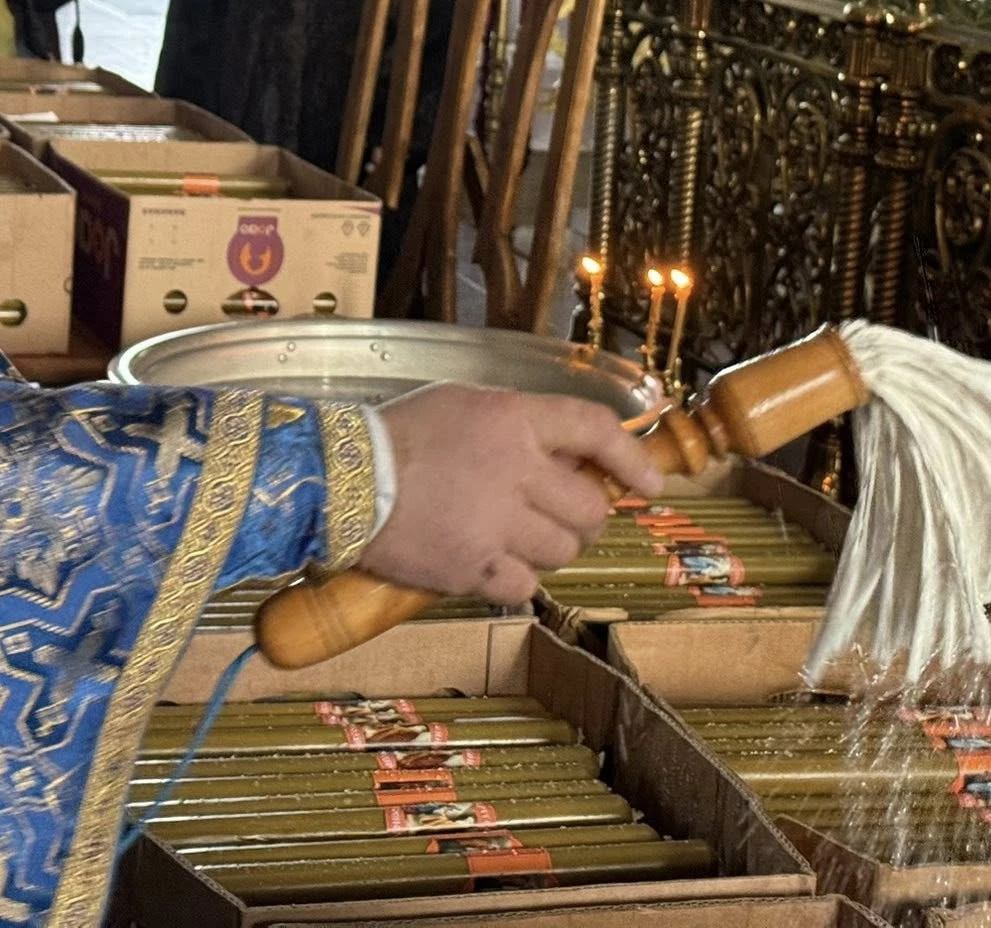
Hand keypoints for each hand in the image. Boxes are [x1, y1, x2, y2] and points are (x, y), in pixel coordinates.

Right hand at [357, 386, 664, 606]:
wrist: (339, 480)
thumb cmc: (400, 434)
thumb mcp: (465, 404)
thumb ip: (521, 424)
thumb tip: (574, 454)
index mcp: (514, 419)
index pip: (595, 430)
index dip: (632, 458)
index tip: (651, 483)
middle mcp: (515, 469)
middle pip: (590, 507)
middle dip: (584, 516)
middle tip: (558, 516)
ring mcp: (496, 523)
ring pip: (564, 550)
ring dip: (550, 548)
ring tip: (514, 537)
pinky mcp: (474, 569)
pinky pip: (526, 587)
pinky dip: (516, 581)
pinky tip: (490, 565)